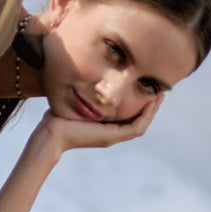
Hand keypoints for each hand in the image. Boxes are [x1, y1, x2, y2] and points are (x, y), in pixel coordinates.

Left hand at [40, 94, 162, 153]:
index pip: (129, 115)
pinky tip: (151, 101)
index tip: (146, 86)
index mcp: (104, 126)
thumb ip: (84, 92)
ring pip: (141, 124)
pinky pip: (136, 127)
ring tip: (160, 94)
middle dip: (150, 105)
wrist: (51, 133)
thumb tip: (87, 75)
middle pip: (139, 119)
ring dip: (152, 109)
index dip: (140, 103)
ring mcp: (113, 136)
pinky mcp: (112, 136)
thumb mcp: (74, 100)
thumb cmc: (57, 118)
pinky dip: (146, 115)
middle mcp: (111, 133)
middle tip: (159, 89)